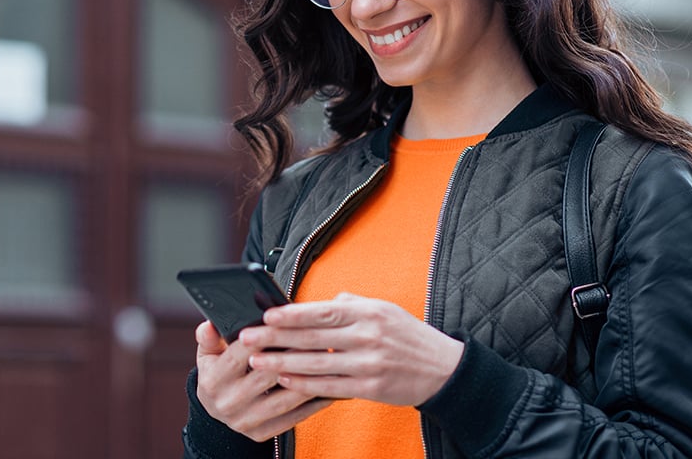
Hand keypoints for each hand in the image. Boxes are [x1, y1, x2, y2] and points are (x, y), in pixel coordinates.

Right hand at [194, 320, 333, 441]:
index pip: (239, 355)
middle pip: (266, 377)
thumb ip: (209, 338)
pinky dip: (312, 404)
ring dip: (307, 379)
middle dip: (292, 355)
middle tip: (315, 338)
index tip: (284, 323)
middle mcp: (228, 403)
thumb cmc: (217, 374)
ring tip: (326, 361)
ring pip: (283, 399)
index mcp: (213, 380)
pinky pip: (292, 419)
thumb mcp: (208, 354)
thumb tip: (209, 324)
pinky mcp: (260, 434)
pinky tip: (328, 388)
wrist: (215, 412)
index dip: (262, 337)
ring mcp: (245, 422)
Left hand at [241, 292, 463, 406]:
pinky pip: (330, 387)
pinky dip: (305, 384)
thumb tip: (318, 303)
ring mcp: (369, 364)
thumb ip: (350, 304)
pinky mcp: (371, 389)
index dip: (291, 314)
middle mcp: (368, 336)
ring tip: (257, 362)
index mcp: (368, 312)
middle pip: (313, 337)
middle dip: (275, 338)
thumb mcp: (383, 309)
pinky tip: (285, 381)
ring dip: (282, 364)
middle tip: (247, 338)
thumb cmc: (407, 335)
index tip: (265, 315)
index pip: (322, 311)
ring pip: (317, 364)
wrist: (444, 369)